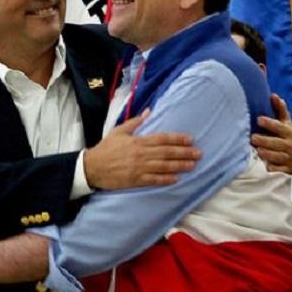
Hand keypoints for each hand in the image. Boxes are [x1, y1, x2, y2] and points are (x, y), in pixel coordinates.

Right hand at [85, 109, 200, 189]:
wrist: (92, 167)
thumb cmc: (106, 149)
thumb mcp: (119, 131)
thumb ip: (135, 122)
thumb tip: (149, 111)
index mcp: (138, 141)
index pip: (162, 138)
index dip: (177, 139)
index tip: (190, 139)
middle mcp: (141, 154)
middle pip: (167, 152)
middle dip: (184, 153)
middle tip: (198, 153)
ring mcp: (139, 167)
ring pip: (163, 166)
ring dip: (179, 165)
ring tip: (192, 165)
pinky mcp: (135, 180)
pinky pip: (154, 180)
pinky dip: (165, 179)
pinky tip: (176, 179)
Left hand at [251, 94, 291, 172]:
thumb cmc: (286, 137)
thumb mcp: (285, 124)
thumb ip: (280, 110)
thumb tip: (273, 95)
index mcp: (288, 133)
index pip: (279, 127)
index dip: (269, 123)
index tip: (258, 119)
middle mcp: (289, 145)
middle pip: (277, 143)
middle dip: (265, 141)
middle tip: (253, 138)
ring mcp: (288, 158)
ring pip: (278, 156)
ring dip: (268, 154)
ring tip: (258, 151)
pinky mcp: (286, 169)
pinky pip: (280, 170)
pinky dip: (274, 168)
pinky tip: (266, 167)